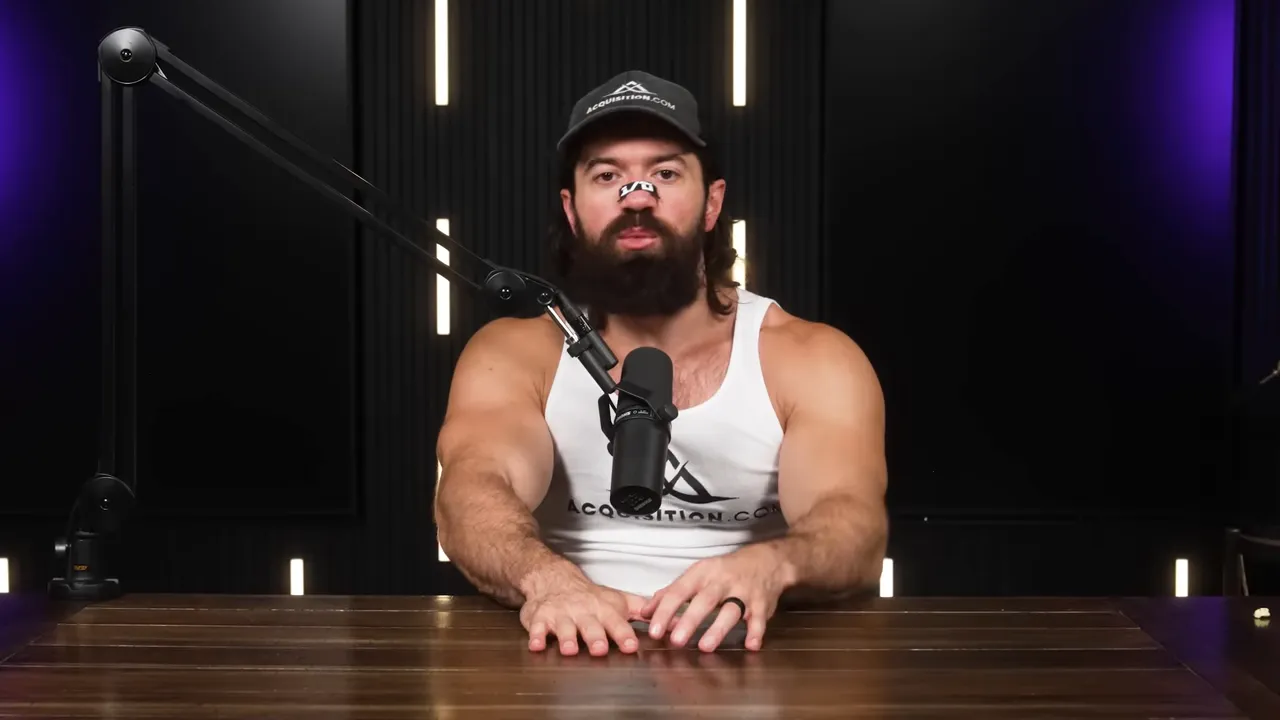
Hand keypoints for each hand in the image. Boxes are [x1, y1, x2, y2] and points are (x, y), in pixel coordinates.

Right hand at [520, 573, 646, 656]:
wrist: (553, 580)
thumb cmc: (589, 597)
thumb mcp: (618, 601)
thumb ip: (643, 612)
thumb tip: (675, 621)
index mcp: (604, 610)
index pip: (616, 623)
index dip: (623, 634)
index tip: (631, 646)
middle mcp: (583, 612)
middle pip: (590, 626)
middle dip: (595, 637)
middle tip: (600, 649)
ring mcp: (561, 616)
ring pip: (564, 628)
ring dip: (567, 638)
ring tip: (569, 649)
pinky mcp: (540, 619)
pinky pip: (536, 628)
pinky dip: (536, 636)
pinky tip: (537, 645)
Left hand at [640, 544, 788, 652]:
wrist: (766, 561)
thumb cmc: (725, 571)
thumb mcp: (697, 575)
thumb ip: (671, 593)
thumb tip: (645, 611)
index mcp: (702, 574)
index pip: (679, 591)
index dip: (665, 611)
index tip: (654, 630)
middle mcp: (721, 582)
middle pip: (704, 601)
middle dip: (689, 621)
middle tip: (676, 641)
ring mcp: (743, 592)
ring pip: (731, 610)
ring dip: (718, 629)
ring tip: (705, 647)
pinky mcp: (761, 603)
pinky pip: (759, 618)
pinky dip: (756, 632)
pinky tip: (751, 646)